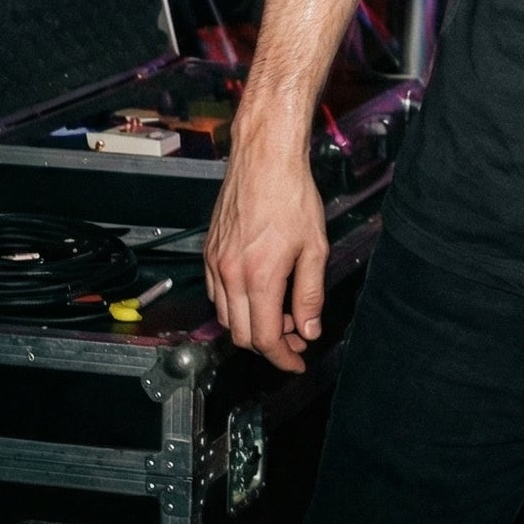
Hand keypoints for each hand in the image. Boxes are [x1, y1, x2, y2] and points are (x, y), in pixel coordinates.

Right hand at [204, 136, 327, 373]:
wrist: (264, 161)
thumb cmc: (292, 196)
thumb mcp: (314, 247)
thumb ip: (310, 294)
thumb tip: (310, 329)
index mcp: (259, 277)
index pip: (265, 338)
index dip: (283, 357)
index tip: (297, 362)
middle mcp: (230, 275)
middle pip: (242, 334)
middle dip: (270, 345)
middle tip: (296, 337)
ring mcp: (216, 264)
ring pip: (226, 317)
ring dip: (252, 325)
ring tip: (282, 314)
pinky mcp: (209, 252)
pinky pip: (218, 294)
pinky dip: (236, 305)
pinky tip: (259, 294)